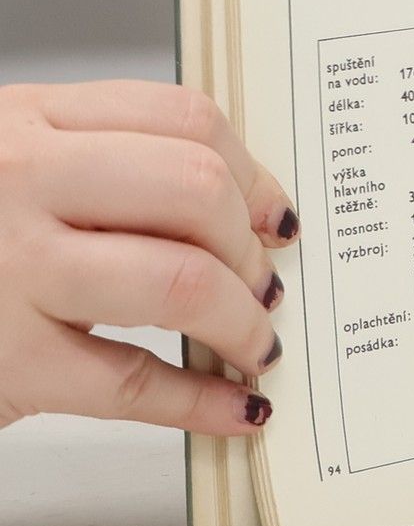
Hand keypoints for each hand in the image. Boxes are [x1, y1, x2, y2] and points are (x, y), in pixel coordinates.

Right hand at [0, 81, 296, 434]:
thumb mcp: (10, 165)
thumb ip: (105, 162)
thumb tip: (243, 206)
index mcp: (28, 122)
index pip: (184, 117)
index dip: (251, 172)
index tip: (274, 215)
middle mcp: (20, 183)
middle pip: (194, 190)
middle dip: (250, 245)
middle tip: (262, 283)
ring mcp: (11, 272)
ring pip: (179, 280)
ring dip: (242, 320)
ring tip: (253, 341)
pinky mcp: (9, 362)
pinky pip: (134, 382)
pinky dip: (203, 401)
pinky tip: (235, 408)